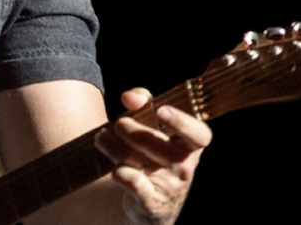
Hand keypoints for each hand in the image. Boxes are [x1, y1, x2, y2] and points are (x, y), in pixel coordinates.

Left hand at [94, 88, 211, 224]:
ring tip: (101, 138)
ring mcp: (169, 186)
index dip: (182, 121)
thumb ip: (144, 103)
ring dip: (112, 146)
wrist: (152, 203)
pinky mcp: (151, 202)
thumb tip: (130, 96)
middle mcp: (184, 167)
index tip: (161, 110)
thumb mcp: (154, 127)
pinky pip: (132, 182)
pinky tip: (115, 169)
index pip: (199, 134)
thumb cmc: (154, 154)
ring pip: (134, 159)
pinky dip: (120, 173)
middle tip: (119, 124)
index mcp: (191, 146)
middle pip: (155, 143)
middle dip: (131, 131)